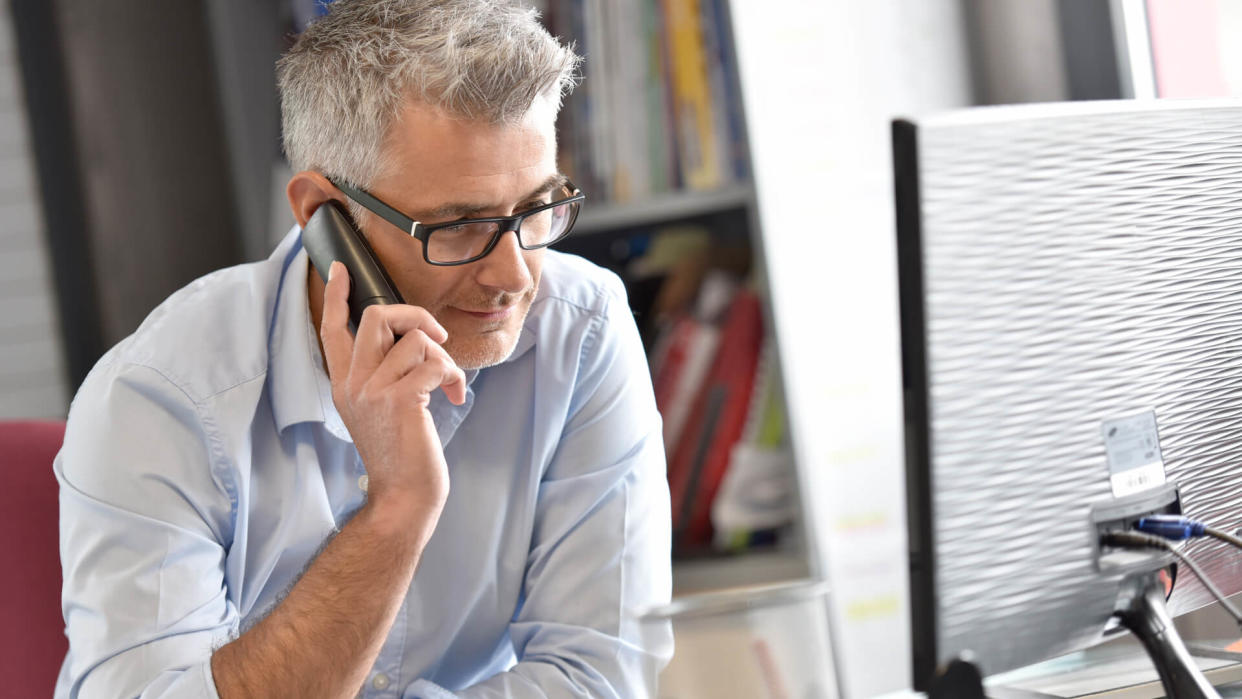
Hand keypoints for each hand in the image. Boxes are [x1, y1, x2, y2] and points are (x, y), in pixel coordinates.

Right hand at [320, 261, 466, 517]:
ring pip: (417, 339)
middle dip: (417, 315)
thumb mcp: (380, 409)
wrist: (404, 494)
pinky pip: (434, 362)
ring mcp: (373, 391)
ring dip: (445, 358)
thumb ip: (383, 373)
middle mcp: (353, 384)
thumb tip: (412, 337)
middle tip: (437, 337)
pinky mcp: (399, 400)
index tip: (341, 269)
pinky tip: (453, 397)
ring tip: (448, 384)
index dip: (338, 295)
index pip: (332, 329)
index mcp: (345, 384)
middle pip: (378, 316)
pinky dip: (453, 375)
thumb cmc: (402, 452)